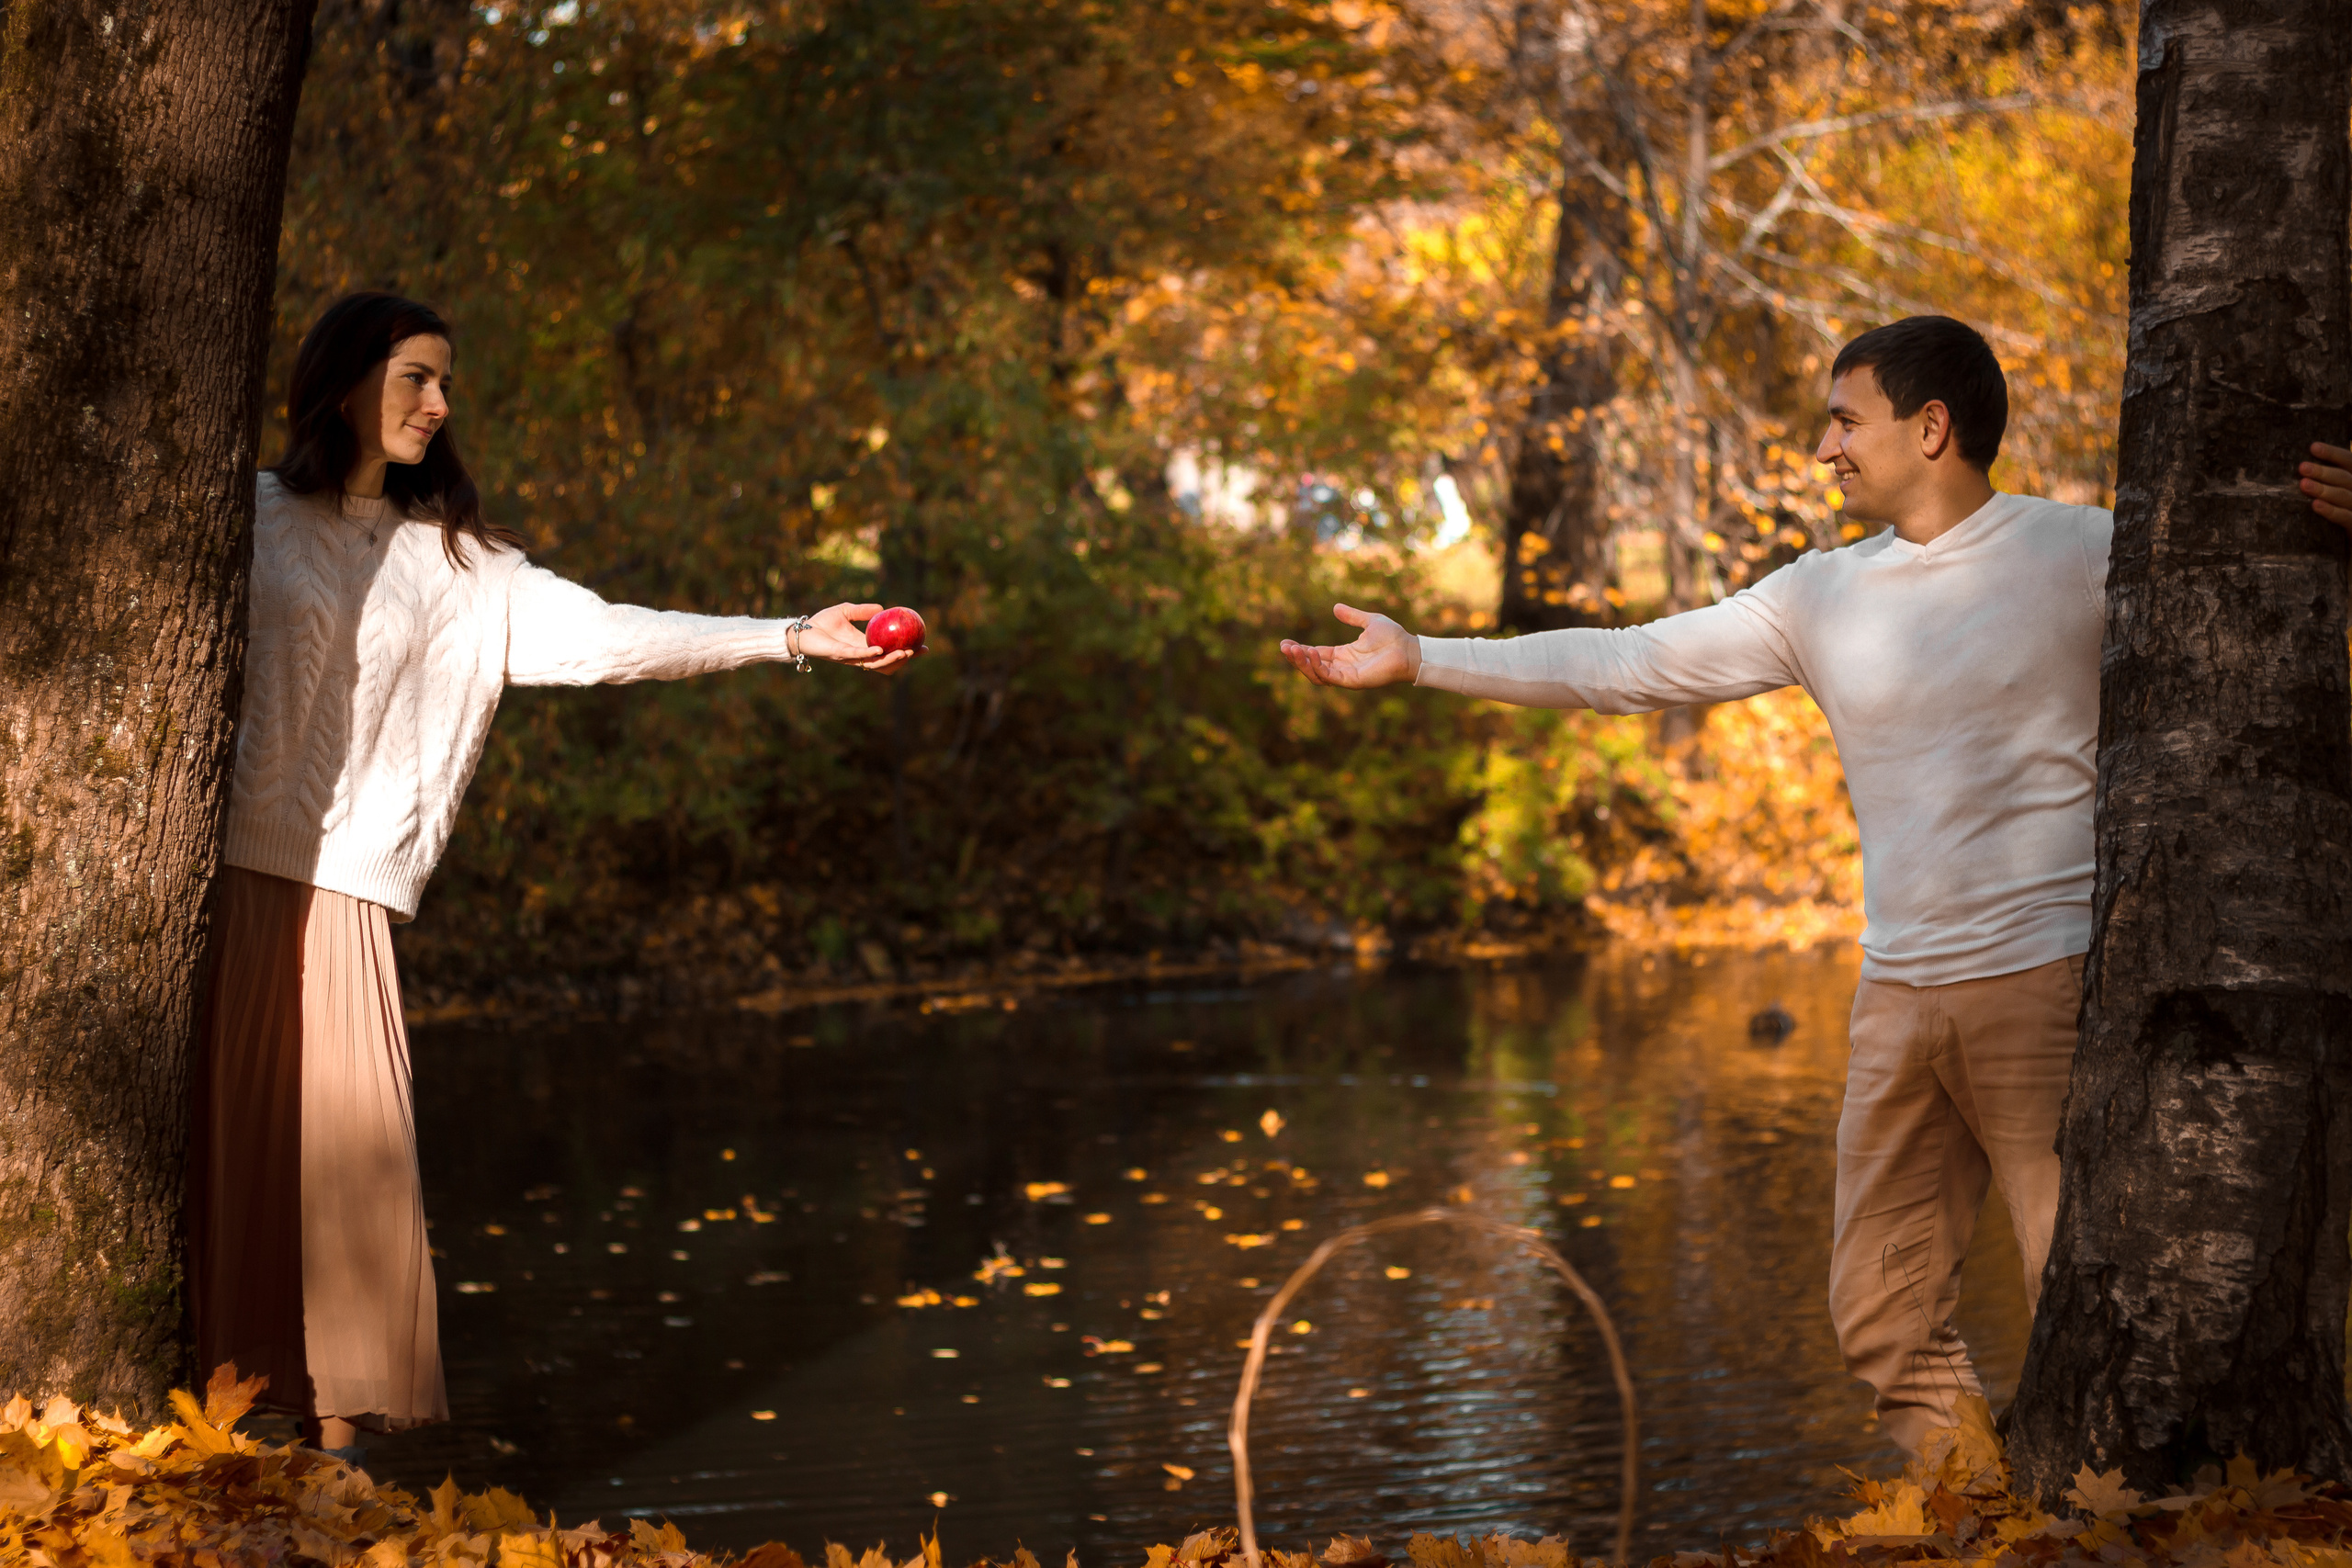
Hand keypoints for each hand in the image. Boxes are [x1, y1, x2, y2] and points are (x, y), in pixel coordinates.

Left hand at [798, 602, 918, 672]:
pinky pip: (858, 656)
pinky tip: (879, 650)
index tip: (923, 645)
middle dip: (904, 660)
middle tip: (918, 651)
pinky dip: (869, 654)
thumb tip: (882, 608)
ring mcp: (851, 657)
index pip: (889, 651)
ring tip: (905, 653)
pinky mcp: (840, 655)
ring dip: (891, 661)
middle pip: (887, 663)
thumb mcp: (846, 611)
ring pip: (876, 665)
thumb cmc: (822, 622)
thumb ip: (862, 611)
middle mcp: (860, 655)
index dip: (907, 651)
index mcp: (864, 645)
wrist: (803, 631)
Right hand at [1278, 603, 1420, 688]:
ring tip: (1292, 650)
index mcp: (1344, 654)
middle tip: (1283, 647)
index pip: (1316, 654)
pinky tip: (1312, 653)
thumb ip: (1352, 616)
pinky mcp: (1353, 681)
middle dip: (1296, 658)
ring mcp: (1347, 675)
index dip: (1301, 650)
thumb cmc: (1393, 637)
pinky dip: (1319, 667)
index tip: (1286, 642)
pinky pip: (1330, 677)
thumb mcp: (1369, 621)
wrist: (1408, 648)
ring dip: (1303, 663)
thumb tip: (1335, 607)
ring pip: (1317, 674)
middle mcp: (1343, 666)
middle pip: (1312, 666)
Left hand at [2296, 442, 2351, 529]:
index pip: (2347, 460)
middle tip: (2302, 467)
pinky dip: (2331, 511)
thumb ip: (2323, 480)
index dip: (2332, 453)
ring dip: (2323, 489)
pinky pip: (2345, 517)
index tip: (2312, 447)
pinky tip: (2315, 505)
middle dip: (2322, 472)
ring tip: (2303, 484)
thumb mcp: (2333, 491)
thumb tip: (2296, 467)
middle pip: (2343, 477)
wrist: (2347, 542)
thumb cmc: (2336, 510)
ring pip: (2343, 495)